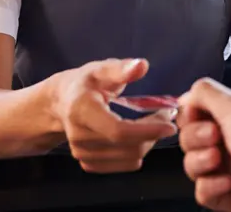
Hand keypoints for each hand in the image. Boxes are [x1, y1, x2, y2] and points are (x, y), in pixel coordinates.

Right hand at [51, 58, 176, 172]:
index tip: (170, 124)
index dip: (146, 130)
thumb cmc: (84, 83)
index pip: (117, 130)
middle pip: (127, 147)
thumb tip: (142, 65)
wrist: (60, 103)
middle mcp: (79, 137)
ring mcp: (82, 153)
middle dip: (153, 133)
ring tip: (155, 123)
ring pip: (129, 158)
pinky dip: (138, 152)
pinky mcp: (88, 163)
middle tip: (167, 115)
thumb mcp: (100, 69)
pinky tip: (140, 136)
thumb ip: (121, 68)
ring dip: (149, 142)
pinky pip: (123, 165)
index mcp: (82, 111)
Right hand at [178, 78, 230, 211]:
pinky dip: (211, 186)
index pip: (197, 114)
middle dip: (195, 137)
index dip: (190, 116)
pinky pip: (203, 192)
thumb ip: (205, 94)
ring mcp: (230, 169)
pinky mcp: (230, 196)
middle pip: (190, 139)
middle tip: (214, 136)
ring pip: (193, 165)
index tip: (196, 115)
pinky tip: (228, 182)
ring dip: (199, 161)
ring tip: (217, 159)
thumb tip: (185, 95)